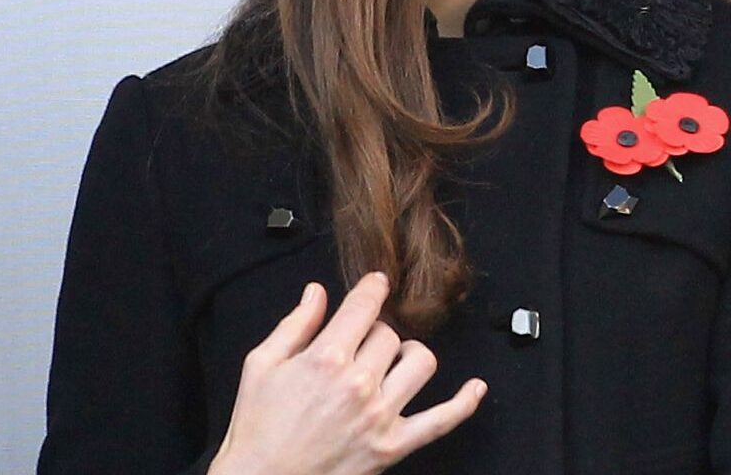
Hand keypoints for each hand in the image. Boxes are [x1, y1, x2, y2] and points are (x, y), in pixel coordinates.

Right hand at [206, 272, 485, 474]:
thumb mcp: (261, 367)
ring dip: (409, 356)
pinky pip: (442, 420)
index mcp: (326, 359)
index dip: (372, 289)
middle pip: (389, 335)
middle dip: (374, 334)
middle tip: (358, 346)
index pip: (364, 307)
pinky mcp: (392, 447)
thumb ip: (294, 325)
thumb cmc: (256, 429)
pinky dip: (464, 403)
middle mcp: (359, 384)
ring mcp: (380, 416)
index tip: (376, 284)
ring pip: (420, 363)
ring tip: (394, 362)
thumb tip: (316, 292)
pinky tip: (475, 387)